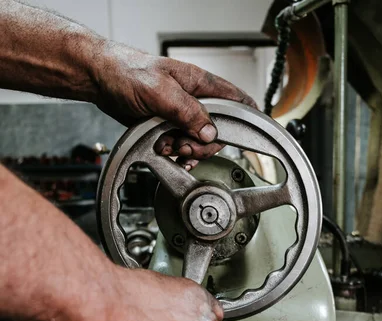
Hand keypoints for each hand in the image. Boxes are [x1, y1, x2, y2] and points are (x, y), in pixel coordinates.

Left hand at [93, 43, 256, 166]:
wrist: (100, 80)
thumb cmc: (127, 72)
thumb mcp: (160, 92)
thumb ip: (187, 112)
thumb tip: (210, 132)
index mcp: (200, 84)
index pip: (236, 101)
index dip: (246, 119)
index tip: (247, 138)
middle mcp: (194, 100)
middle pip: (216, 132)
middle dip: (201, 145)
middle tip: (183, 145)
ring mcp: (181, 114)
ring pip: (198, 142)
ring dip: (184, 150)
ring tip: (166, 145)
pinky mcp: (168, 126)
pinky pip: (181, 146)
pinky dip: (175, 154)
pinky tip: (166, 152)